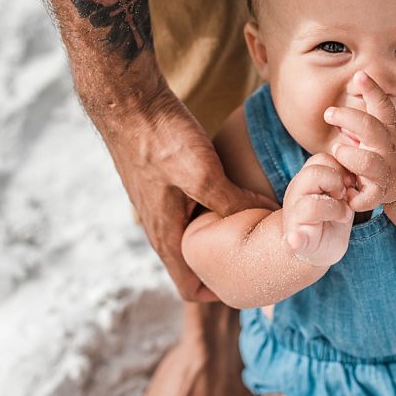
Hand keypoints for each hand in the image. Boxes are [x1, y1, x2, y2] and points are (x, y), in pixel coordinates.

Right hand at [102, 77, 277, 300]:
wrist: (127, 101)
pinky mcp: (165, 185)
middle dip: (229, 264)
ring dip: (223, 235)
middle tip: (264, 253)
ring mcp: (162, 206)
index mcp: (167, 236)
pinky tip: (237, 192)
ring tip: (257, 225)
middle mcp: (161, 228)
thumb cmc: (159, 138)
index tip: (251, 281)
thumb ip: (232, 201)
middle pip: (196, 265)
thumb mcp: (202, 173)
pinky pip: (193, 211)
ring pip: (196, 236)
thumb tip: (267, 217)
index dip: (220, 294)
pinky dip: (215, 211)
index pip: (190, 289)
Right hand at [282, 153, 353, 266]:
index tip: (351, 183)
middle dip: (337, 183)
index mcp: (305, 180)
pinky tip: (296, 241)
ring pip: (310, 204)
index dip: (341, 168)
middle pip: (313, 174)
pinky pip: (293, 239)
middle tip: (346, 198)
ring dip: (335, 209)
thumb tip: (356, 170)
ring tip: (344, 216)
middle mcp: (295, 195)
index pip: (321, 159)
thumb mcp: (340, 193)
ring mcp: (293, 218)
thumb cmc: (331, 217)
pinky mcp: (296, 242)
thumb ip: (343, 178)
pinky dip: (294, 240)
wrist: (319, 248)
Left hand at [325, 71, 395, 211]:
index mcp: (389, 128)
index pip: (382, 105)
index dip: (372, 90)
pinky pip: (367, 197)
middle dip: (348, 118)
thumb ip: (366, 114)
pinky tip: (346, 192)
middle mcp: (388, 147)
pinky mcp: (380, 192)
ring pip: (367, 163)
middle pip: (370, 128)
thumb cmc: (389, 148)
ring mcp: (385, 170)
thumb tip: (350, 89)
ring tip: (338, 152)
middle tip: (329, 113)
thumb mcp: (385, 127)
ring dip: (349, 156)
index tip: (360, 75)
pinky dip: (355, 197)